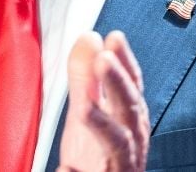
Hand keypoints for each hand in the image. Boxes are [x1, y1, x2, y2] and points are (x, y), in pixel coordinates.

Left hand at [57, 31, 149, 171]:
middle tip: (104, 58)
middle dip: (118, 84)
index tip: (115, 38)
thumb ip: (86, 77)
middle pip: (128, 110)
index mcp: (129, 120)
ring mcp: (119, 166)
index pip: (131, 87)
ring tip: (83, 108)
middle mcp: (131, 142)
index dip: (124, 63)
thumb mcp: (89, 112)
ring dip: (102, 124)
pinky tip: (64, 168)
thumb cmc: (98, 155)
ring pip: (118, 144)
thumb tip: (89, 37)